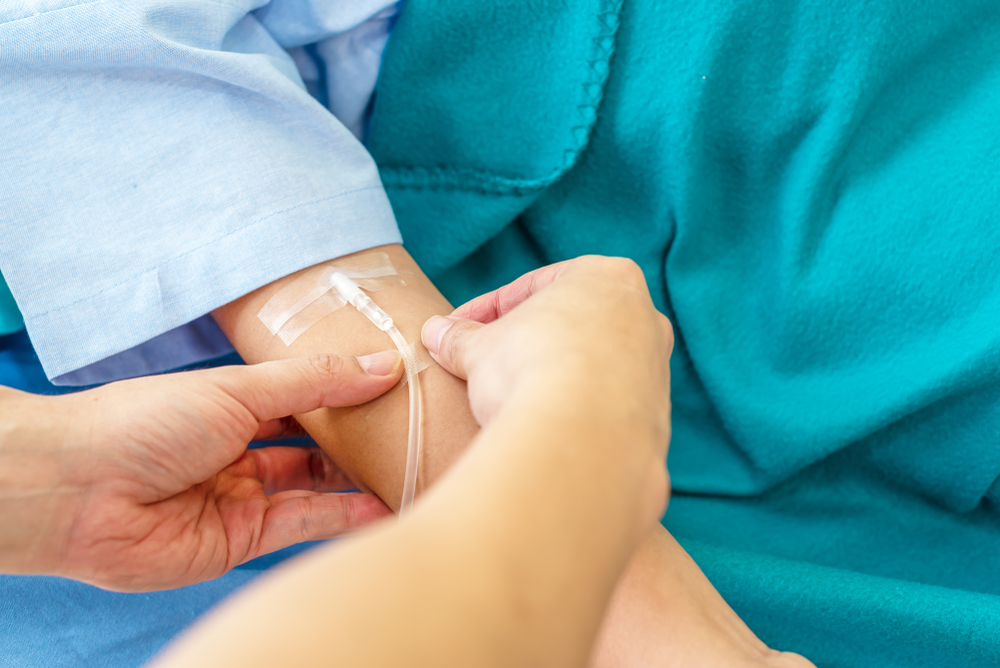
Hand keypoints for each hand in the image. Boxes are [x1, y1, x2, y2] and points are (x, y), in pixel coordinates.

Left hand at [0, 352, 402, 591]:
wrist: (78, 490)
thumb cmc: (147, 422)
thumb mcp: (240, 388)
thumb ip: (314, 383)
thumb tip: (383, 365)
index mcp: (235, 407)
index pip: (307, 398)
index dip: (351, 393)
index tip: (402, 386)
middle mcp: (241, 452)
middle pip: (315, 447)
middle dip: (361, 441)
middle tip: (417, 432)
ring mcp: (242, 497)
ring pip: (316, 488)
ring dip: (360, 481)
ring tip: (415, 469)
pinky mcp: (241, 540)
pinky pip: (303, 525)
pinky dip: (343, 517)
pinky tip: (383, 506)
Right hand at [422, 256, 673, 522]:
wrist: (577, 441)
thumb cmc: (530, 371)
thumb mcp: (478, 347)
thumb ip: (459, 337)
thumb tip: (436, 334)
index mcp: (607, 276)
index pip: (534, 287)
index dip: (486, 311)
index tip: (455, 331)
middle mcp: (645, 316)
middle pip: (571, 324)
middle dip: (525, 342)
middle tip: (482, 363)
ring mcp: (656, 370)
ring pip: (592, 366)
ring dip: (551, 379)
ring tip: (509, 404)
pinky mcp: (657, 418)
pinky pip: (604, 408)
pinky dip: (574, 413)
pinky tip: (542, 431)